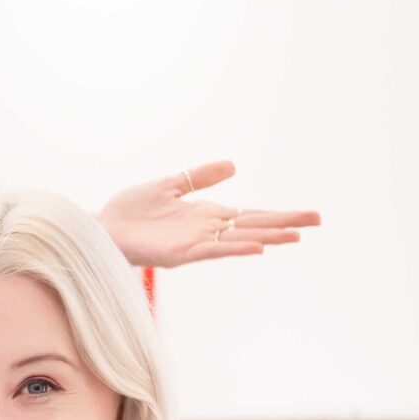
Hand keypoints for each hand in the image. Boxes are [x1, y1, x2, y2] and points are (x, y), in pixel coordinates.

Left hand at [99, 160, 319, 268]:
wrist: (100, 227)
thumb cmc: (130, 211)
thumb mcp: (169, 185)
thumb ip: (200, 177)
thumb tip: (234, 165)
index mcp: (207, 215)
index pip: (251, 214)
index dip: (279, 214)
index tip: (309, 215)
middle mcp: (206, 230)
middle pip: (254, 225)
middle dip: (285, 223)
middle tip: (318, 221)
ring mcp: (195, 243)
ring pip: (239, 240)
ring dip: (267, 237)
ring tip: (295, 236)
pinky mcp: (179, 254)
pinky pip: (213, 251)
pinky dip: (235, 249)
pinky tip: (256, 247)